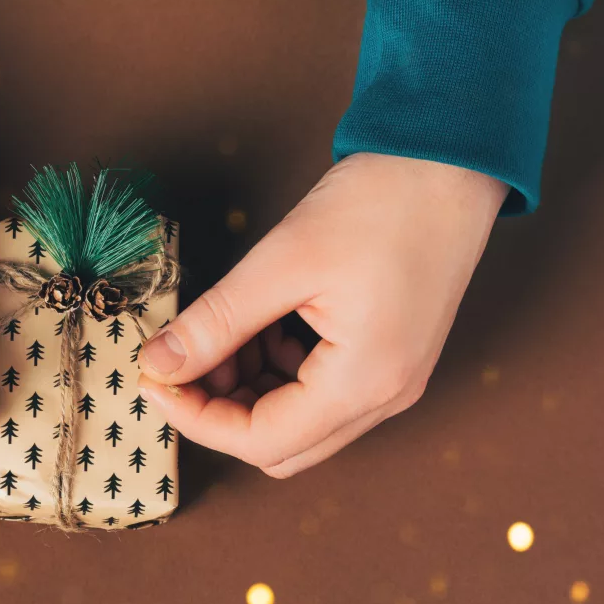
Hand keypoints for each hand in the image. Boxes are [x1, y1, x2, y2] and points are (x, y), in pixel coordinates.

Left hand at [138, 153, 507, 477]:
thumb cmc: (379, 203)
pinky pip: (316, 390)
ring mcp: (389, 381)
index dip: (197, 418)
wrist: (449, 160)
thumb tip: (158, 363)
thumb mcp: (281, 263)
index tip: (155, 377)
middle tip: (185, 357)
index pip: (262, 441)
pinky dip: (275, 367)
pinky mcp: (385, 359)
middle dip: (220, 408)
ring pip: (295, 419)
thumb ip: (215, 324)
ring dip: (245, 387)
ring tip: (224, 329)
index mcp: (366, 383)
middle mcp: (384, 397)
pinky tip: (259, 322)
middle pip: (280, 444)